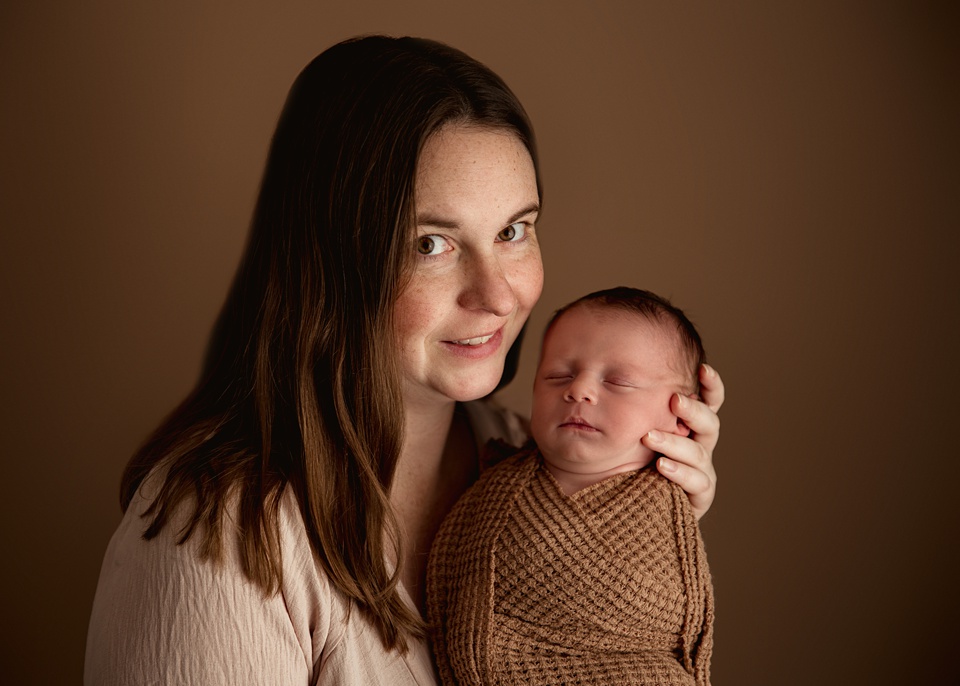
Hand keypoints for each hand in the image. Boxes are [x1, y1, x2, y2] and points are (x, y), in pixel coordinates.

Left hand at [643, 364, 723, 519]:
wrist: (636, 507)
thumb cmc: (634, 461)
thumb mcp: (633, 432)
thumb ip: (633, 410)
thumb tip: (609, 376)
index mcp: (690, 426)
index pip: (709, 402)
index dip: (711, 386)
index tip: (703, 369)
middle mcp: (700, 445)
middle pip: (710, 423)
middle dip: (693, 411)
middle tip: (674, 401)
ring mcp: (702, 471)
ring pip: (699, 452)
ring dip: (675, 443)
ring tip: (650, 436)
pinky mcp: (700, 496)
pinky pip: (697, 482)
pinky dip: (679, 472)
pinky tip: (661, 465)